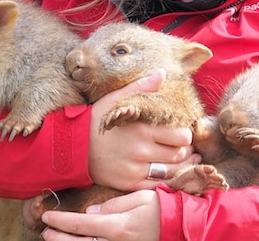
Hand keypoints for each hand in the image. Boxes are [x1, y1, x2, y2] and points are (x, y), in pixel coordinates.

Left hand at [40, 190, 159, 240]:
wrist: (181, 227)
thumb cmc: (162, 209)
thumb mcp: (139, 198)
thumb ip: (113, 204)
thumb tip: (91, 211)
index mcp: (118, 226)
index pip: (81, 224)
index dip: (61, 221)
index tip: (47, 216)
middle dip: (59, 238)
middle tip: (45, 231)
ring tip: (56, 240)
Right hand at [88, 69, 200, 190]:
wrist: (73, 146)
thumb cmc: (98, 120)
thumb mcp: (117, 99)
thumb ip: (142, 86)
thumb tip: (162, 73)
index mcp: (143, 129)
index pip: (181, 136)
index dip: (185, 134)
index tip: (180, 132)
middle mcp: (141, 151)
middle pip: (180, 154)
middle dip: (184, 149)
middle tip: (181, 146)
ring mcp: (135, 169)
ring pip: (172, 171)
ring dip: (180, 164)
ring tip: (180, 157)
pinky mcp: (129, 183)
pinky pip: (157, 185)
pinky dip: (166, 179)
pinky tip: (167, 171)